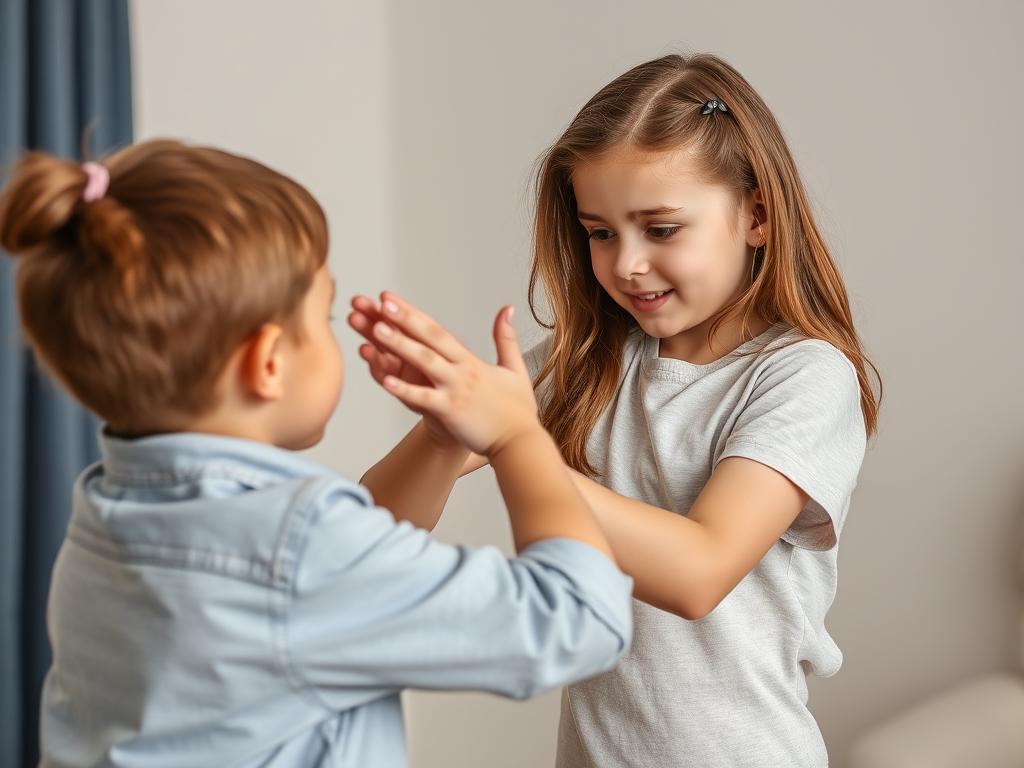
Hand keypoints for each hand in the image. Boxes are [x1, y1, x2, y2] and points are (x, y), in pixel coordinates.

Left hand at [352, 291, 539, 456]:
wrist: (520, 443)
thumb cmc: (516, 411)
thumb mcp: (515, 368)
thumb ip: (506, 339)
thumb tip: (507, 309)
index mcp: (470, 361)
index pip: (438, 331)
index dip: (414, 314)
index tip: (392, 300)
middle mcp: (461, 371)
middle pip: (429, 339)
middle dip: (404, 319)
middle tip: (381, 303)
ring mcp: (455, 390)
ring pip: (424, 362)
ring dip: (400, 345)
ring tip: (377, 330)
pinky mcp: (451, 412)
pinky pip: (424, 398)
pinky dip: (405, 389)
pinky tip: (385, 380)